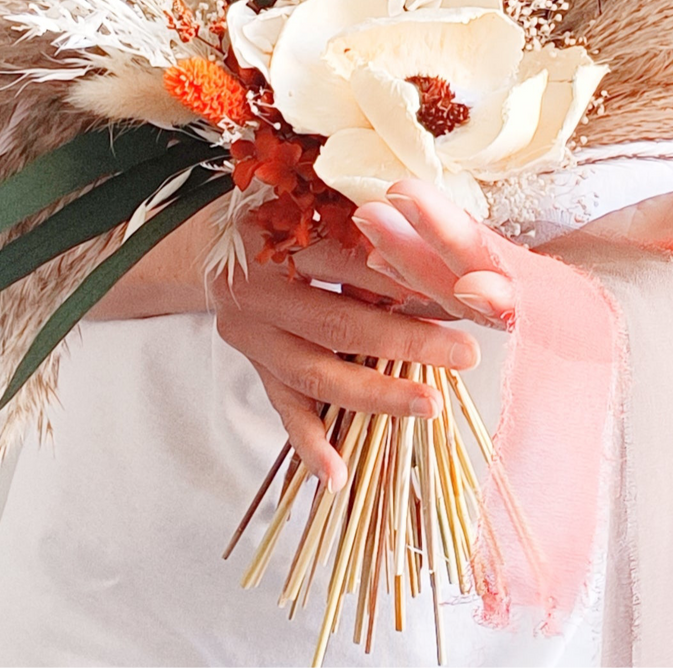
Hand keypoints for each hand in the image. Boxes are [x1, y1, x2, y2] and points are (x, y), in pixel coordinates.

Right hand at [210, 230, 480, 490]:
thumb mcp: (311, 197)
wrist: (209, 240)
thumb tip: (436, 249)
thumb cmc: (280, 211)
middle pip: (337, 321)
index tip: (456, 291)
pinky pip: (284, 410)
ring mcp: (252, 336)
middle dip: (406, 342)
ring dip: (376, 394)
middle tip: (464, 353)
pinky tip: (339, 475)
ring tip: (431, 406)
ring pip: (315, 374)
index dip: (400, 275)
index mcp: (275, 238)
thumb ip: (360, 221)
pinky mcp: (253, 367)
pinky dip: (311, 445)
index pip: (345, 260)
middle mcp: (257, 290)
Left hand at [355, 119, 672, 320]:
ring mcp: (561, 295)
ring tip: (364, 220)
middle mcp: (587, 313)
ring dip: (418, 259)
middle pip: (498, 295)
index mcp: (635, 308)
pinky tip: (386, 230)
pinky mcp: (549, 272)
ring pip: (476, 287)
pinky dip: (433, 252)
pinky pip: (481, 266)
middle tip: (382, 218)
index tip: (472, 276)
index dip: (515, 293)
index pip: (562, 307)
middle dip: (437, 261)